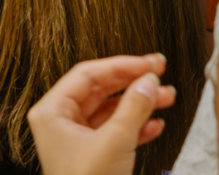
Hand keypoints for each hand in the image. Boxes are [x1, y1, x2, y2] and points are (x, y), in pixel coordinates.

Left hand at [27, 54, 176, 174]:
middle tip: (161, 73)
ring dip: (138, 104)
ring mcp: (74, 140)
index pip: (88, 75)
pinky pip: (113, 132)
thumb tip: (148, 80)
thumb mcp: (115, 141)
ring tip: (167, 97)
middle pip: (100, 90)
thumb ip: (134, 107)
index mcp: (52, 111)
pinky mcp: (91, 156)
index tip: (150, 63)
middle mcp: (60, 121)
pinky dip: (135, 126)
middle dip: (132, 83)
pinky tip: (156, 124)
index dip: (121, 66)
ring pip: (110, 111)